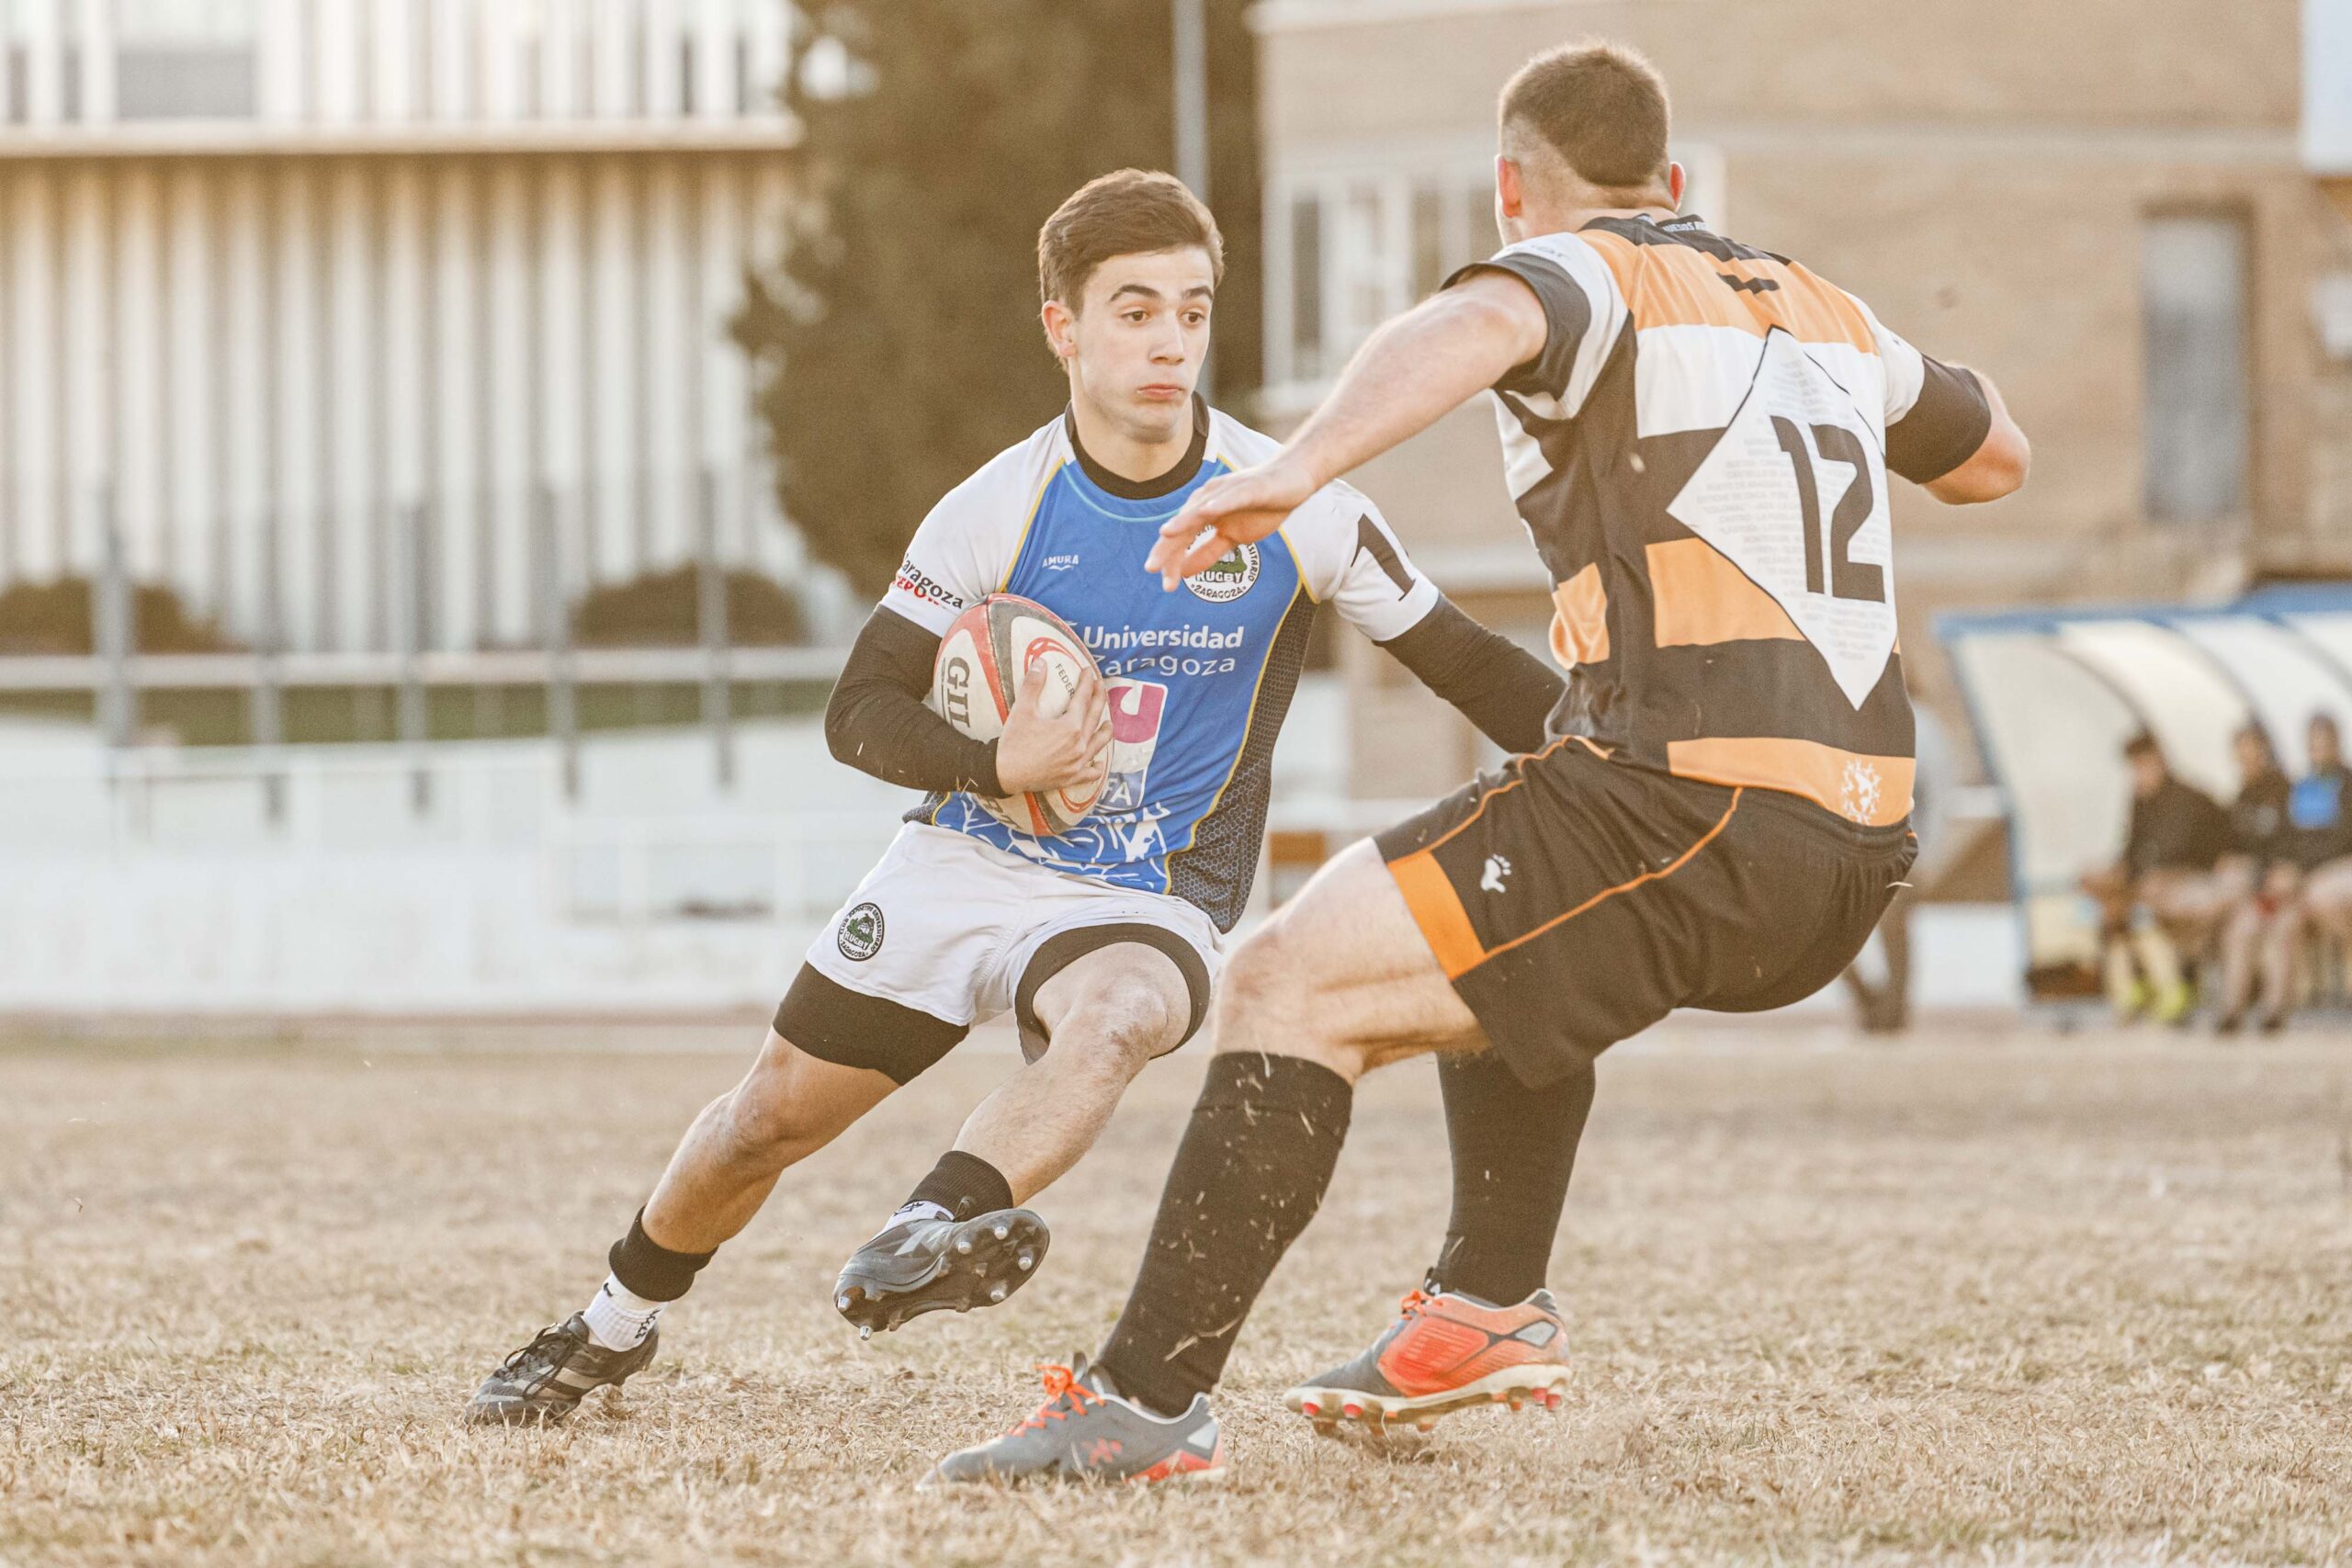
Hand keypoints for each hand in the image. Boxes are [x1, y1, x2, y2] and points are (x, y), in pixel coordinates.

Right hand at [994, 661, 1110, 795]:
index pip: (1082, 699)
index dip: (1086, 683)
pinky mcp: (1071, 777)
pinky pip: (1091, 773)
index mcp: (1069, 726)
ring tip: (1108, 723)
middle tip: (1100, 685)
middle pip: (1094, 717)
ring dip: (1105, 731)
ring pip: (1098, 744)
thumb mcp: (1022, 710)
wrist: (1005, 774)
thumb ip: (1033, 685)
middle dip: (1099, 698)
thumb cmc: (1014, 741)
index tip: (1088, 671)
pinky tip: (1098, 762)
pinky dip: (1096, 767)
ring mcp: (1077, 762)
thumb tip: (1041, 662)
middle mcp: (1078, 744)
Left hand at [1143, 454, 1319, 589]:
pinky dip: (1218, 504)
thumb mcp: (1232, 537)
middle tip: (1151, 569)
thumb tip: (1183, 571)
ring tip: (1165, 536)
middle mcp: (1209, 499)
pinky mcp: (1249, 488)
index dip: (1171, 561)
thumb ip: (1207, 552)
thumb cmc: (1261, 507)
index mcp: (1203, 513)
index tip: (1166, 586)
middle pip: (1183, 525)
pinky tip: (1206, 513)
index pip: (1181, 540)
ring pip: (1200, 509)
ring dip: (1182, 523)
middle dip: (1167, 547)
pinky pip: (1231, 497)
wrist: (1293, 480)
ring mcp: (1227, 492)